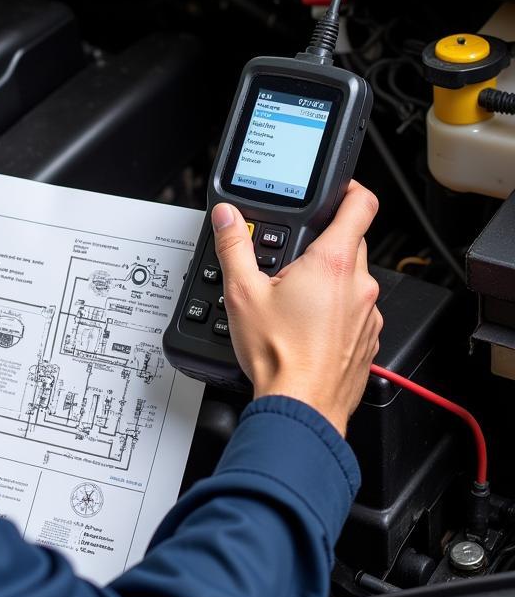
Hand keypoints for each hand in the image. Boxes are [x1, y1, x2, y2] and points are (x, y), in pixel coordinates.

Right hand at [212, 181, 382, 436]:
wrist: (300, 407)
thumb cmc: (278, 355)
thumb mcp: (242, 292)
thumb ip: (234, 245)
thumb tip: (227, 216)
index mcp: (333, 263)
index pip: (360, 205)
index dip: (349, 188)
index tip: (336, 189)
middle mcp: (359, 284)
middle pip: (352, 241)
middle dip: (323, 241)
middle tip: (291, 258)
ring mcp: (368, 313)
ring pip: (353, 278)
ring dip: (329, 279)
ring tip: (293, 297)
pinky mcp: (368, 339)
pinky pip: (355, 309)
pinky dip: (336, 309)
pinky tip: (307, 325)